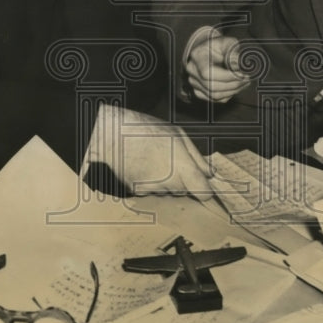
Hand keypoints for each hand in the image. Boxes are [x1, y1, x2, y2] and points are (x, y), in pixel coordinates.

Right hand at [83, 105, 212, 198]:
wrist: (113, 134)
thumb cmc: (146, 130)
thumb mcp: (178, 134)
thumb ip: (197, 156)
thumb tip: (209, 173)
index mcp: (183, 168)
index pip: (203, 192)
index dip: (205, 191)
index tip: (205, 188)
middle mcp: (170, 183)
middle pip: (185, 191)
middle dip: (183, 181)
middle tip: (172, 162)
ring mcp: (153, 189)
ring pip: (168, 192)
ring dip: (167, 182)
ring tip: (156, 161)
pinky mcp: (138, 192)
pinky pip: (151, 191)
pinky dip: (150, 183)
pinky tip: (145, 167)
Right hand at [185, 27, 249, 102]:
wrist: (209, 51)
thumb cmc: (219, 46)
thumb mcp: (228, 42)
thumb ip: (233, 52)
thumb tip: (237, 66)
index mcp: (196, 56)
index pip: (207, 72)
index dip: (226, 76)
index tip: (242, 74)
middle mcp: (192, 71)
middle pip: (212, 86)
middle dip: (233, 84)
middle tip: (247, 79)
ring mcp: (194, 83)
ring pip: (214, 95)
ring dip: (233, 90)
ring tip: (245, 82)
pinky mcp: (199, 92)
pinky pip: (216, 99)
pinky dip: (229, 94)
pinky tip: (238, 86)